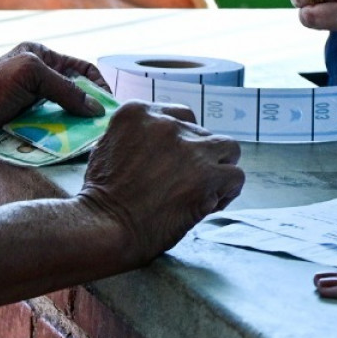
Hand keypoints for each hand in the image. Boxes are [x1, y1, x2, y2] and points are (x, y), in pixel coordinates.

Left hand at [0, 42, 107, 159]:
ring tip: (88, 145)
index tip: (110, 106)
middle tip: (103, 131)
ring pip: (67, 122)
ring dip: (76, 133)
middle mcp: (40, 84)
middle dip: (90, 113)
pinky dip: (61, 145)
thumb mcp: (31, 75)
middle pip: (77, 98)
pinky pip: (53, 139)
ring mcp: (34, 109)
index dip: (99, 86)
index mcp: (42, 60)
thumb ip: (66, 88)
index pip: (83, 70)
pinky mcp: (28, 131)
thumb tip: (96, 109)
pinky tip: (69, 153)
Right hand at [79, 102, 243, 263]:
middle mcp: (166, 123)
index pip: (178, 115)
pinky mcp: (208, 175)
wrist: (107, 224)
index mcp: (138, 112)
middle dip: (199, 156)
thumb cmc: (101, 195)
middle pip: (202, 132)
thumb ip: (133, 137)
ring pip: (228, 148)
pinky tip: (211, 203)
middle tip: (188, 180)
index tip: (177, 159)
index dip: (182, 139)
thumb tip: (151, 144)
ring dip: (220, 166)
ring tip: (209, 187)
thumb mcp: (106, 147)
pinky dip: (228, 191)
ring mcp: (190, 148)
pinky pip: (235, 176)